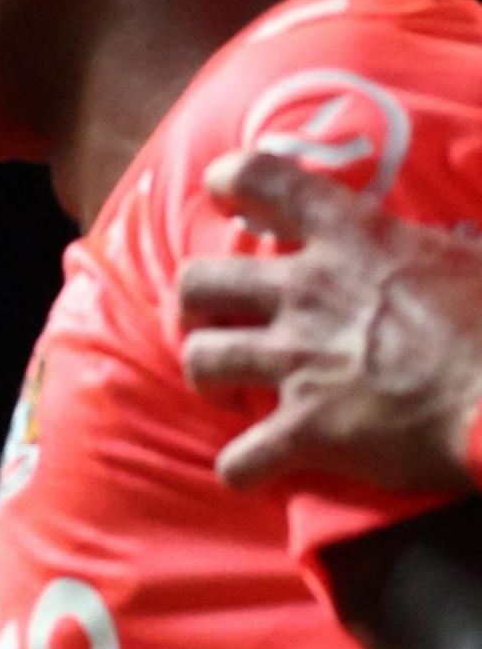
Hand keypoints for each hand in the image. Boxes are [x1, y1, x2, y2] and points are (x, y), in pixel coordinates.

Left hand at [179, 146, 481, 496]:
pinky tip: (255, 470)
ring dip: (207, 377)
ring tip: (227, 388)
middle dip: (194, 303)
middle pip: (200, 282)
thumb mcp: (472, 258)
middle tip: (215, 318)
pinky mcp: (305, 430)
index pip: (265, 178)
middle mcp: (310, 292)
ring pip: (201, 360)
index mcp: (356, 238)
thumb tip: (440, 247)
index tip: (224, 194)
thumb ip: (428, 248)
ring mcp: (299, 361)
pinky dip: (243, 469)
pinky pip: (239, 459)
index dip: (230, 181)